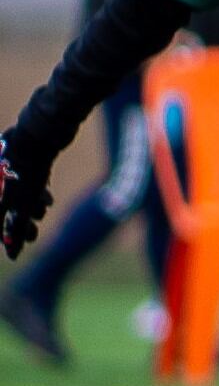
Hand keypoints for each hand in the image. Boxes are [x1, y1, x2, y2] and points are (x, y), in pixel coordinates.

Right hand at [0, 127, 53, 258]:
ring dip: (29, 205)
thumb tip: (12, 255)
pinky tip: (46, 196)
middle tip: (34, 233)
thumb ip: (15, 227)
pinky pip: (22, 181)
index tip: (25, 241)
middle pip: (4, 206)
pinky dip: (33, 191)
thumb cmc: (29, 167)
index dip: (7, 235)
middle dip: (20, 220)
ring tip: (44, 208)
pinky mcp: (19, 158)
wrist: (42, 129)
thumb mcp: (22, 201)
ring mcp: (5, 165)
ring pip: (15, 193)